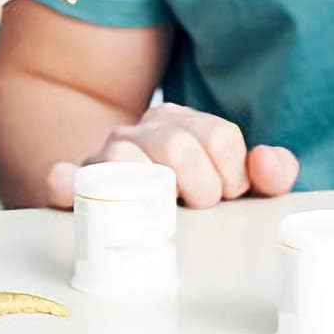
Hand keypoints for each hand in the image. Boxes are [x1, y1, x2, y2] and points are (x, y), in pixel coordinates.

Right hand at [43, 101, 298, 208]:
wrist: (126, 195)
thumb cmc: (190, 193)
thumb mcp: (234, 181)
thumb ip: (267, 173)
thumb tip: (268, 163)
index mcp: (179, 122)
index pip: (220, 138)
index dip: (231, 175)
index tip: (225, 193)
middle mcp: (140, 132)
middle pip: (178, 147)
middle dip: (200, 188)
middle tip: (196, 205)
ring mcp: (104, 156)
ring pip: (125, 159)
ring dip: (149, 193)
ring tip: (161, 211)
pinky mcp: (74, 184)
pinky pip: (64, 178)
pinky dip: (67, 184)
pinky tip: (70, 191)